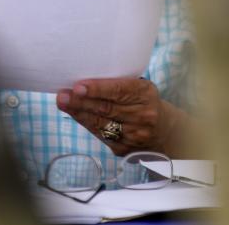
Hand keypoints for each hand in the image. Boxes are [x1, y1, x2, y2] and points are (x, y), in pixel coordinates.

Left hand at [56, 77, 184, 156]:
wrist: (165, 130)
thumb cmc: (144, 101)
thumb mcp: (140, 87)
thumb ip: (119, 83)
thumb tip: (85, 79)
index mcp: (145, 94)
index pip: (119, 91)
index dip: (97, 89)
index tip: (78, 86)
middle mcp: (142, 115)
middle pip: (106, 108)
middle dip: (81, 102)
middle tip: (62, 95)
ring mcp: (134, 135)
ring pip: (101, 124)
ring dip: (79, 113)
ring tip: (63, 103)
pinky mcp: (125, 148)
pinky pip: (101, 136)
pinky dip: (86, 124)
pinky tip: (75, 115)